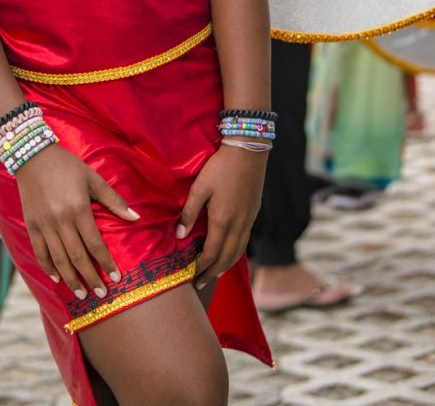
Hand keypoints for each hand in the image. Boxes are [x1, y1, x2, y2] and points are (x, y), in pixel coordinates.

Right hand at [15, 143, 139, 299]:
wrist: (33, 155)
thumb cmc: (67, 166)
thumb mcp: (93, 178)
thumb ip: (113, 200)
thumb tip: (135, 218)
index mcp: (78, 209)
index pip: (95, 244)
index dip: (106, 263)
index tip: (116, 278)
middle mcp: (60, 220)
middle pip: (77, 257)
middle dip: (91, 278)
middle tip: (101, 294)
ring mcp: (44, 224)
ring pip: (59, 260)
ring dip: (71, 279)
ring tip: (82, 294)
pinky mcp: (31, 225)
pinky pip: (40, 252)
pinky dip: (48, 268)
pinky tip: (57, 278)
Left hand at [176, 143, 266, 287]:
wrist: (248, 152)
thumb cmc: (220, 167)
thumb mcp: (200, 187)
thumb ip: (189, 212)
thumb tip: (180, 236)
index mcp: (222, 221)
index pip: (210, 254)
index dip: (200, 268)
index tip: (191, 277)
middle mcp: (238, 226)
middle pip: (226, 259)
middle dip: (212, 273)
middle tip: (200, 283)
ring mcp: (248, 221)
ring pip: (238, 252)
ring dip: (225, 266)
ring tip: (214, 274)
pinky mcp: (254, 213)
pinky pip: (244, 242)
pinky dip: (235, 254)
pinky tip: (229, 252)